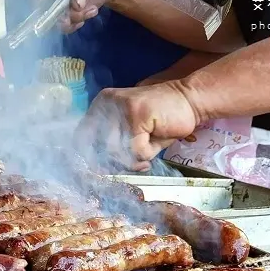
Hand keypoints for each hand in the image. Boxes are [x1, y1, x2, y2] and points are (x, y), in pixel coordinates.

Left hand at [74, 82, 200, 171]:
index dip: (87, 158)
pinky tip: (154, 145)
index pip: (80, 137)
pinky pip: (134, 150)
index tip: (102, 169)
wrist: (189, 100)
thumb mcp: (132, 133)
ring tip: (145, 154)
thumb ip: (113, 147)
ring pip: (114, 151)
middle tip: (133, 164)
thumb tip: (97, 170)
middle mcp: (107, 104)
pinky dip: (146, 155)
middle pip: (95, 148)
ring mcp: (120, 108)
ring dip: (132, 160)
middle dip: (113, 163)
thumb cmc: (161, 121)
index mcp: (100, 106)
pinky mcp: (137, 114)